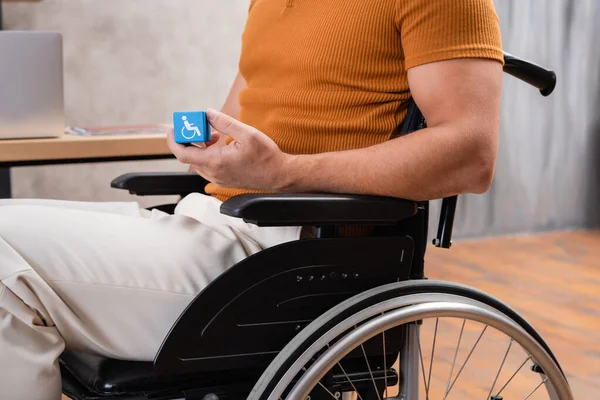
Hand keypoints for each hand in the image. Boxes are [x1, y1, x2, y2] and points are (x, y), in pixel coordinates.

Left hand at [167, 109, 292, 190]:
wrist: (279, 175)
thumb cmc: (266, 156)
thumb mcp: (247, 133)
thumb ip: (224, 122)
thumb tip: (208, 113)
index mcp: (215, 162)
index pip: (183, 153)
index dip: (174, 140)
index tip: (173, 128)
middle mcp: (213, 173)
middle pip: (189, 156)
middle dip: (191, 138)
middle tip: (199, 124)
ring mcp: (218, 178)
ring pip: (198, 161)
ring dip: (201, 145)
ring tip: (215, 134)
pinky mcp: (223, 179)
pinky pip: (207, 165)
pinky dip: (208, 153)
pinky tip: (221, 144)